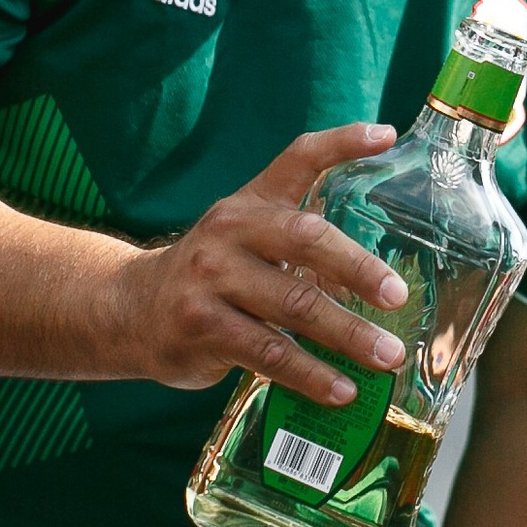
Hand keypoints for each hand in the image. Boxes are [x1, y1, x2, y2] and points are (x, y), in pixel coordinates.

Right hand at [103, 124, 413, 403]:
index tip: (387, 136)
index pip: (299, 157)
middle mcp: (230, 232)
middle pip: (305, 238)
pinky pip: (269, 353)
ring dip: (348, 334)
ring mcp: (212, 280)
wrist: (129, 310)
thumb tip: (381, 275)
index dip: (342, 143)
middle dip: (358, 267)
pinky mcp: (203, 328)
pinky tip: (343, 389)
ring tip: (388, 355)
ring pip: (294, 305)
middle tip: (397, 294)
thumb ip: (300, 237)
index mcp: (250, 203)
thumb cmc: (213, 273)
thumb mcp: (246, 236)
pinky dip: (311, 374)